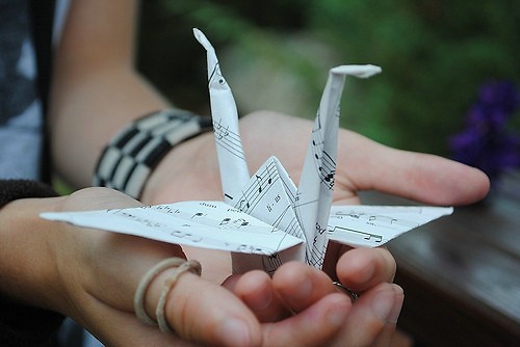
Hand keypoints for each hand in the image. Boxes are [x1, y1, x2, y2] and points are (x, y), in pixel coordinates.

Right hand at [40, 188, 356, 345]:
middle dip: (342, 330)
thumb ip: (185, 307)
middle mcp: (216, 346)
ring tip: (381, 281)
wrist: (80, 240)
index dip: (306, 336)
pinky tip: (349, 272)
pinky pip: (286, 310)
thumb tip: (244, 338)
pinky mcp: (236, 305)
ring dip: (342, 313)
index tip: (343, 300)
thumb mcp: (132, 272)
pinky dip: (320, 297)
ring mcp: (228, 329)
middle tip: (386, 292)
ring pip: (296, 334)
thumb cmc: (95, 251)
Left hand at [141, 110, 488, 345]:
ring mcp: (272, 287)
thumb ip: (403, 174)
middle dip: (321, 299)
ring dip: (282, 312)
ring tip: (259, 285)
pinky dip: (240, 312)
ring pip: (290, 321)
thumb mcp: (340, 153)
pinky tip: (233, 292)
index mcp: (346, 244)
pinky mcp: (229, 292)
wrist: (207, 148)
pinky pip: (240, 316)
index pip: (372, 275)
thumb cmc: (278, 147)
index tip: (356, 265)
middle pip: (334, 309)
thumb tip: (477, 185)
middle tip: (296, 278)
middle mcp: (314, 272)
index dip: (371, 275)